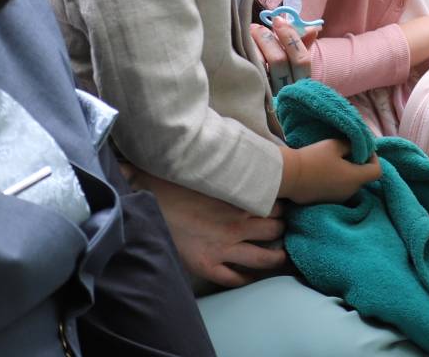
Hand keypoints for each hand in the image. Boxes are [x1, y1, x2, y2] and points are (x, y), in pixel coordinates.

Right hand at [124, 169, 286, 288]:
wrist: (146, 201)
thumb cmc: (174, 180)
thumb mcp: (206, 168)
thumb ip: (226, 167)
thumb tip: (234, 149)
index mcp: (238, 200)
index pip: (274, 204)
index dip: (279, 206)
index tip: (280, 206)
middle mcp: (236, 226)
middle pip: (274, 231)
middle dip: (281, 230)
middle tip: (282, 230)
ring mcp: (223, 248)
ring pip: (262, 258)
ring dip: (275, 258)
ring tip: (280, 257)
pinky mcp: (207, 265)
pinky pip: (234, 278)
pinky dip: (245, 279)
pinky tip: (249, 277)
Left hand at [251, 19, 317, 91]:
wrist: (262, 99)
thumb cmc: (285, 71)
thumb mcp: (296, 59)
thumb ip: (303, 43)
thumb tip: (312, 28)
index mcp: (302, 80)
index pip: (302, 59)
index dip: (290, 37)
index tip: (278, 20)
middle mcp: (287, 89)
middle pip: (278, 60)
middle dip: (267, 38)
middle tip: (257, 27)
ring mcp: (269, 92)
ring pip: (261, 65)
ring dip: (254, 44)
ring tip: (249, 33)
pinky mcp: (253, 91)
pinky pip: (248, 70)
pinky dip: (246, 53)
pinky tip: (244, 45)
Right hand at [279, 139, 380, 203]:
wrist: (288, 176)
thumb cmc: (313, 159)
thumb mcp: (334, 145)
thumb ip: (351, 146)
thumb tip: (357, 149)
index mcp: (355, 178)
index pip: (377, 171)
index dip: (374, 159)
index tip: (363, 150)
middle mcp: (350, 192)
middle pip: (362, 178)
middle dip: (358, 164)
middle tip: (346, 152)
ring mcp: (338, 199)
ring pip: (349, 184)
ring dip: (346, 173)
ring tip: (332, 160)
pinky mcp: (326, 201)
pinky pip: (338, 190)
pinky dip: (336, 180)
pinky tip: (323, 171)